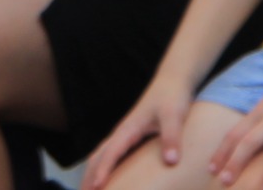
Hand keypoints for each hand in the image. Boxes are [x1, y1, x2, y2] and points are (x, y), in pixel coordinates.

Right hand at [84, 72, 195, 189]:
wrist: (172, 81)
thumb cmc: (172, 97)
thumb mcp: (174, 115)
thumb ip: (171, 137)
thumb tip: (171, 162)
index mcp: (129, 128)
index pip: (111, 152)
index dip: (103, 170)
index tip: (96, 187)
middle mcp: (123, 132)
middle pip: (98, 156)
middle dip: (88, 176)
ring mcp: (125, 135)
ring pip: (102, 155)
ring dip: (93, 172)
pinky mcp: (132, 137)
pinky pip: (112, 155)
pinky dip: (104, 167)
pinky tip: (108, 179)